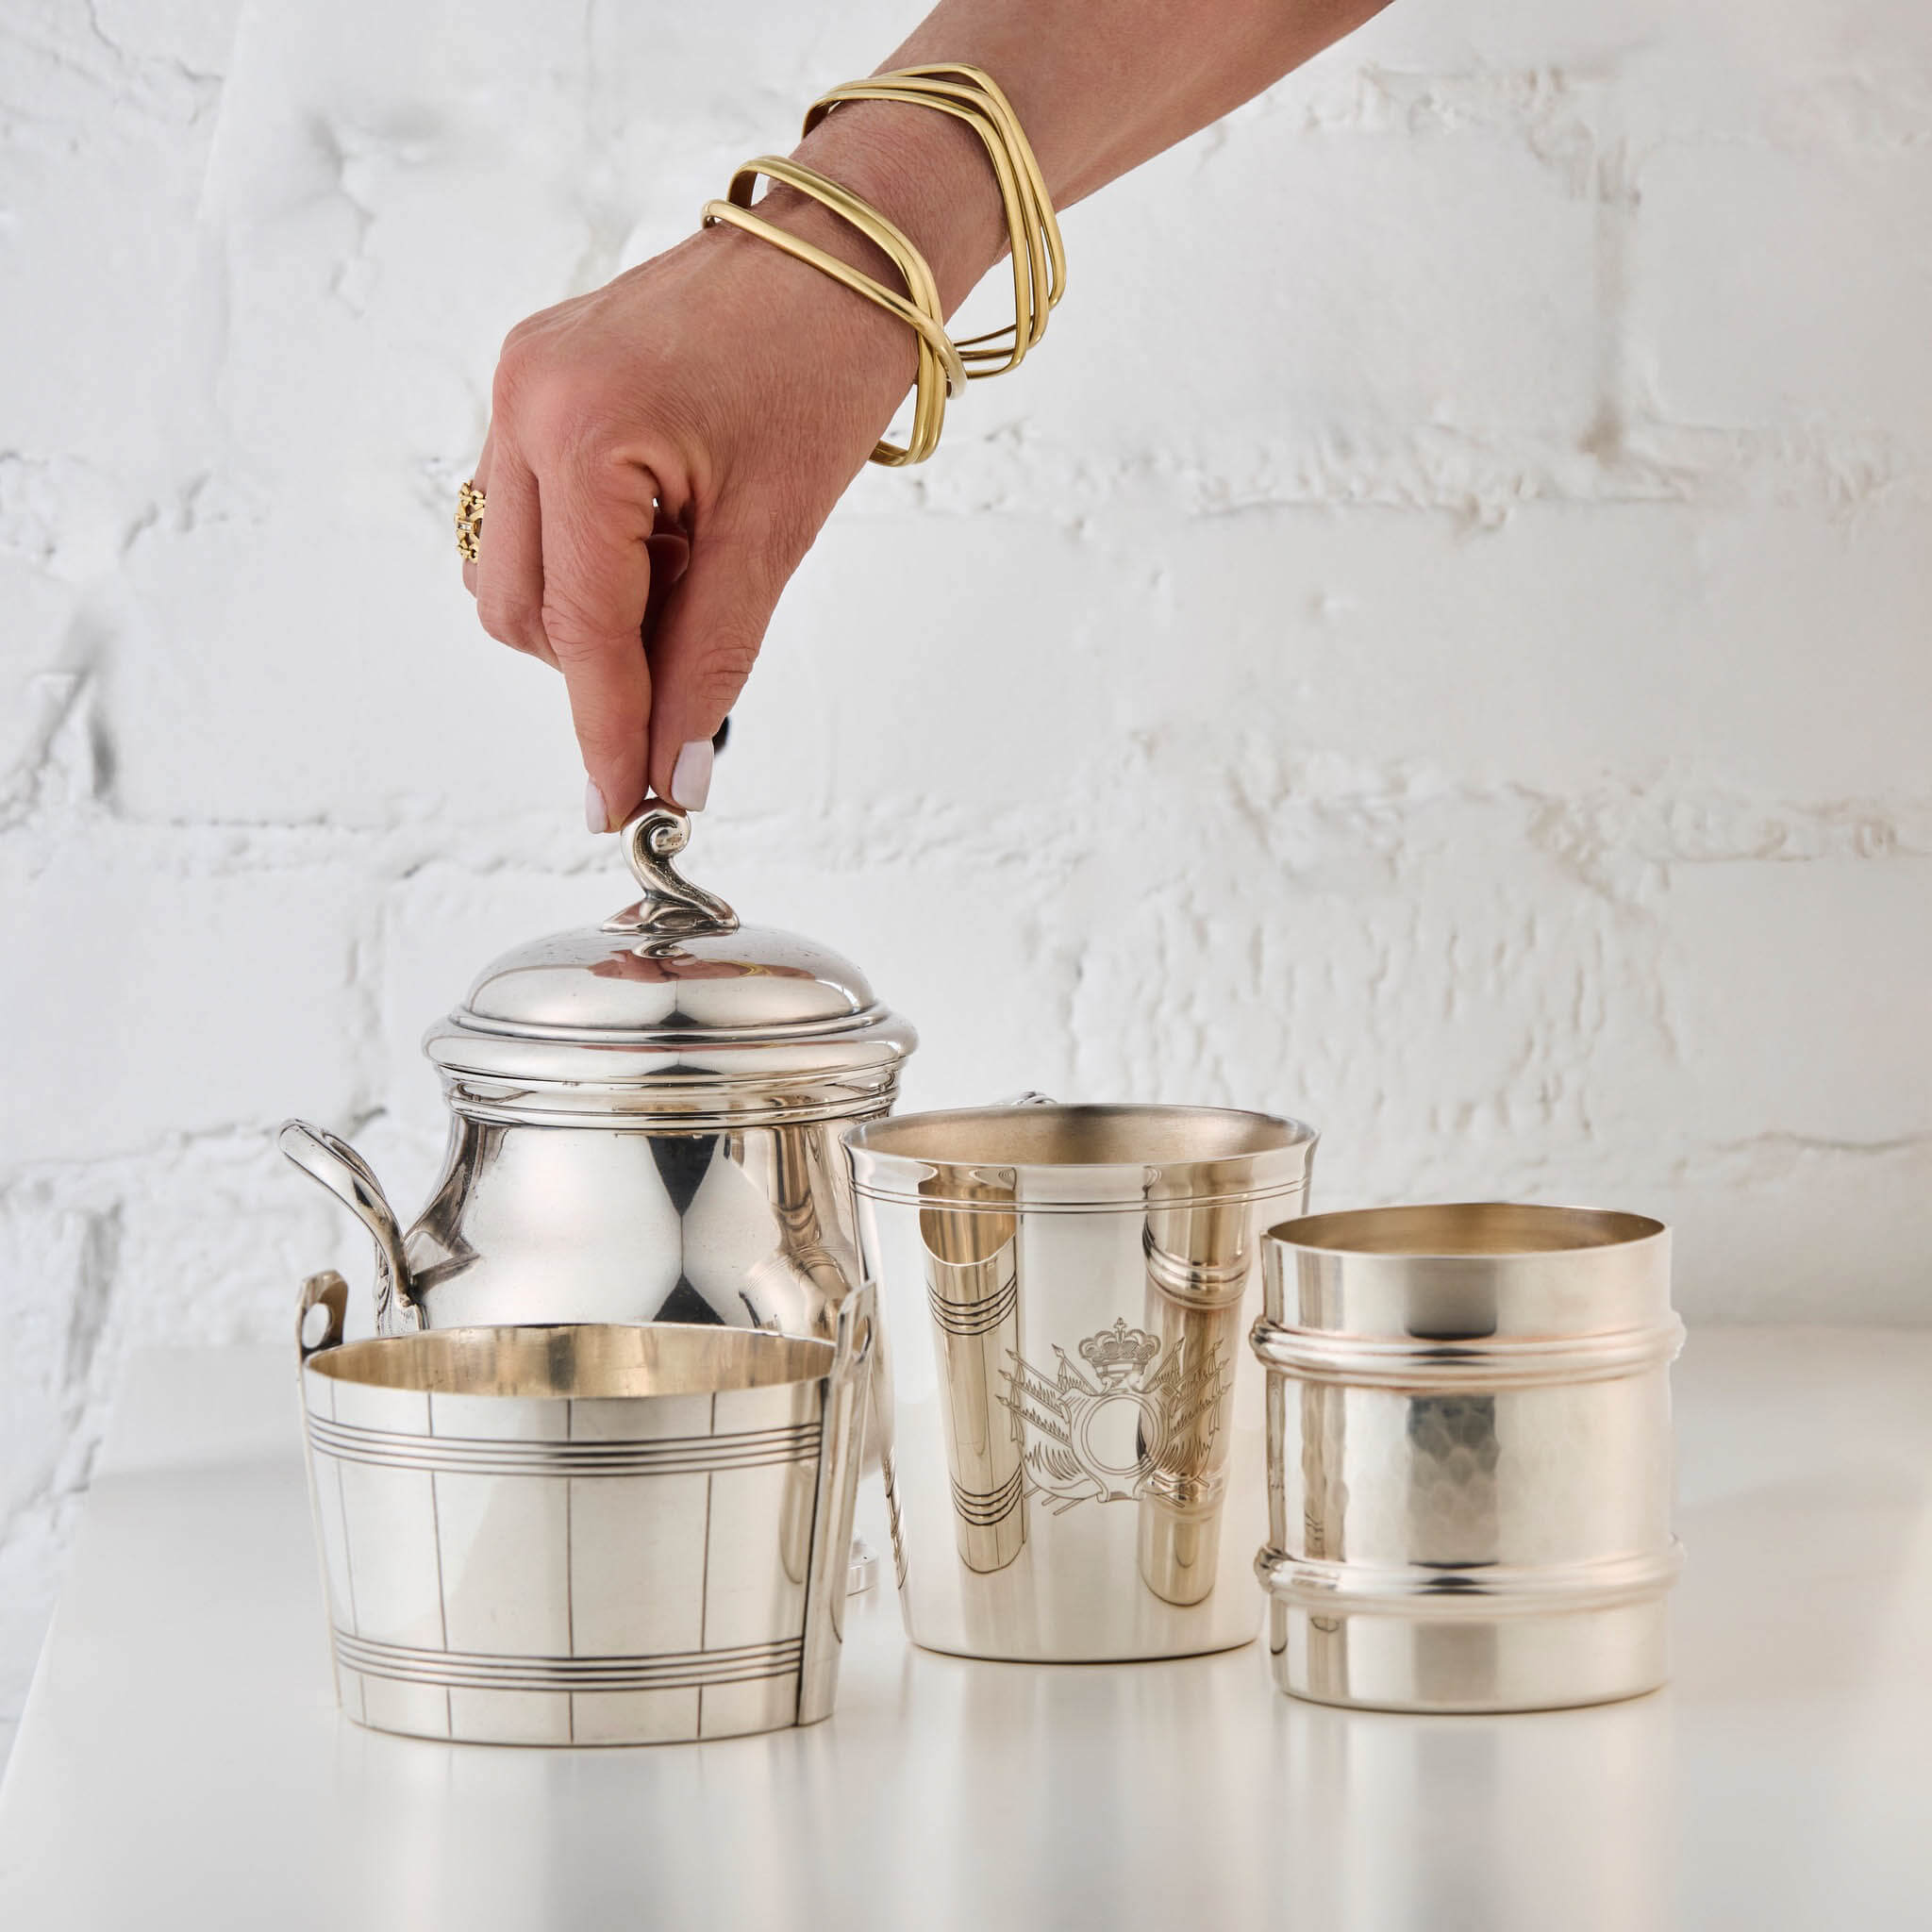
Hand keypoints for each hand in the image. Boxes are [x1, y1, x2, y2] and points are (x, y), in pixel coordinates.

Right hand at [463, 116, 993, 828]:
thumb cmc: (830, 358)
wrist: (851, 244)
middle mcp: (524, 400)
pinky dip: (593, 560)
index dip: (605, 732)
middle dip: (599, 667)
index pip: (582, 632)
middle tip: (689, 673)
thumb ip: (712, 662)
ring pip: (517, 572)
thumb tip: (674, 770)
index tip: (620, 811)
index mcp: (580, 429)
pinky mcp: (536, 380)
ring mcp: (520, 383)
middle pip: (521, 614)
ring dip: (595, 615)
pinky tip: (666, 538)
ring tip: (693, 574)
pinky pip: (533, 514)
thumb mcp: (773, 534)